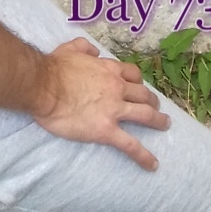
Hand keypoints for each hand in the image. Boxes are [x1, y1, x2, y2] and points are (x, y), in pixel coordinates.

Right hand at [33, 39, 168, 170]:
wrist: (45, 87)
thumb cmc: (55, 68)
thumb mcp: (72, 48)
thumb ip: (86, 47)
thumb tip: (94, 51)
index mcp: (109, 70)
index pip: (132, 74)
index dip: (139, 81)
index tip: (140, 87)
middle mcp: (117, 87)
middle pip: (143, 94)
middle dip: (152, 101)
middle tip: (157, 107)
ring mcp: (114, 110)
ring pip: (144, 115)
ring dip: (157, 120)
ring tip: (165, 125)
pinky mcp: (106, 130)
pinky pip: (130, 145)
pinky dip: (144, 155)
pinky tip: (153, 164)